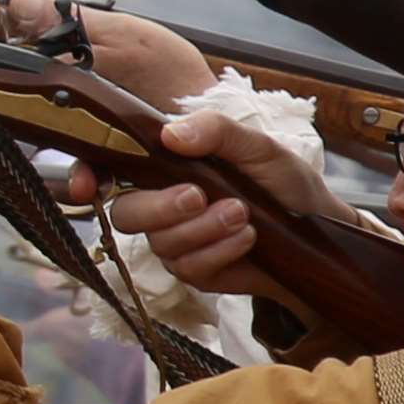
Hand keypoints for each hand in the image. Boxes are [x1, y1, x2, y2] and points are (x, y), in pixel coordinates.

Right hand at [0, 0, 265, 279]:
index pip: (108, 167)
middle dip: (160, 207)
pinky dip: (219, 250)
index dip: (83, 176)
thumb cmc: (283, 181)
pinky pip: (189, 267)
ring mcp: (176, 239)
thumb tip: (170, 136)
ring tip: (243, 214)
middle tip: (198, 195)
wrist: (320, 230)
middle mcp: (163, 202)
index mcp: (167, 164)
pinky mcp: (196, 271)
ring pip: (159, 243)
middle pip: (126, 213)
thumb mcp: (256, 145)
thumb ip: (216, 131)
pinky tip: (247, 238)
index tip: (83, 187)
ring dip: (203, 229)